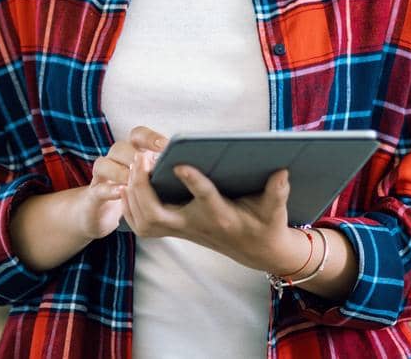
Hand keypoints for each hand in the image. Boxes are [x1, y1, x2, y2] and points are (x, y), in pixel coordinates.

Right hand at [78, 127, 168, 239]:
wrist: (103, 212)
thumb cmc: (136, 194)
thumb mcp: (152, 181)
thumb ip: (164, 171)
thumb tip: (191, 167)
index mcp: (132, 151)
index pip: (138, 135)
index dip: (151, 138)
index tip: (166, 146)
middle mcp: (115, 159)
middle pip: (120, 147)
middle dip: (135, 155)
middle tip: (150, 164)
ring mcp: (102, 176)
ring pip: (104, 164)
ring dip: (120, 172)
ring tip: (134, 179)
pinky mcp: (94, 194)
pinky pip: (98, 189)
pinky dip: (108, 190)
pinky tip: (121, 192)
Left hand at [121, 154, 297, 274]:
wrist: (257, 251)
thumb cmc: (266, 225)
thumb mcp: (275, 210)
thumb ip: (278, 192)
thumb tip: (283, 170)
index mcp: (222, 216)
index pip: (205, 199)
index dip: (193, 181)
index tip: (179, 163)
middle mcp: (196, 226)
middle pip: (157, 215)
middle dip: (143, 188)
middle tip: (141, 159)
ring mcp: (182, 230)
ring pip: (145, 221)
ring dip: (133, 195)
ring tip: (134, 165)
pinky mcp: (175, 230)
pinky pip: (142, 225)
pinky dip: (130, 207)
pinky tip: (127, 185)